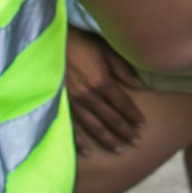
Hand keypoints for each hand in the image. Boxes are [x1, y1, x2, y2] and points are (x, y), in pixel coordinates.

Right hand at [64, 29, 146, 156]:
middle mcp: (89, 95)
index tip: (142, 125)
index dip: (133, 115)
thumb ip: (123, 69)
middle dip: (125, 131)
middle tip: (136, 142)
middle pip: (111, 118)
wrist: (49, 40)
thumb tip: (140, 85)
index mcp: (101, 81)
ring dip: (108, 139)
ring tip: (119, 150)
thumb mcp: (105, 49)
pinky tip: (87, 152)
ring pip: (94, 126)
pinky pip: (70, 127)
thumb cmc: (79, 41)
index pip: (122, 104)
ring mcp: (73, 102)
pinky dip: (79, 141)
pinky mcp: (60, 104)